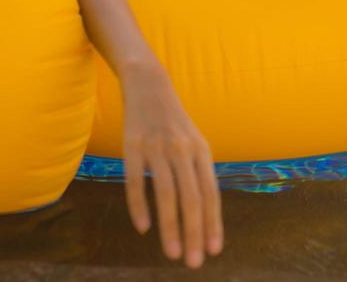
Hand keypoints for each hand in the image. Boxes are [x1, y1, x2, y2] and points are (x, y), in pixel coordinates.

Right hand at [121, 66, 223, 267]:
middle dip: (194, 233)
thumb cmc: (173, 122)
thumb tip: (204, 216)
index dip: (213, 223)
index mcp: (201, 151)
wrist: (148, 83)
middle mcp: (182, 150)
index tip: (214, 251)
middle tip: (194, 263)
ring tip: (173, 254)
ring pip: (166, 193)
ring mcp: (157, 147)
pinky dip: (140, 206)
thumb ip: (198, 174)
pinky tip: (143, 227)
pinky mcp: (132, 144)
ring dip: (170, 227)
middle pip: (192, 198)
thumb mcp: (194, 142)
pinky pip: (135, 180)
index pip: (210, 194)